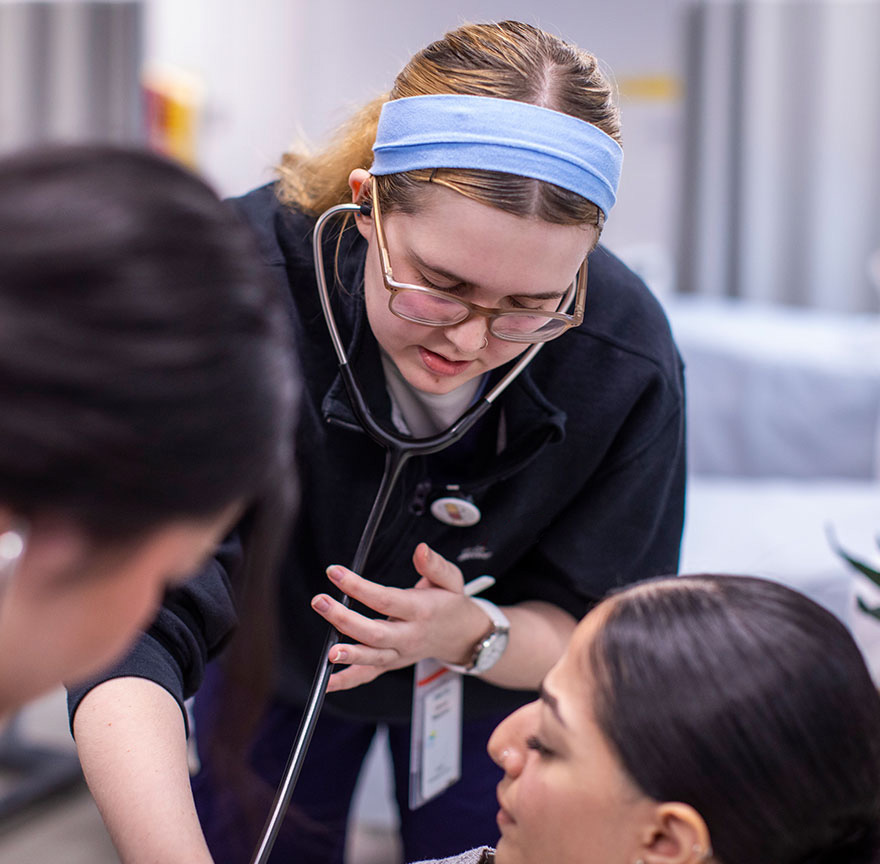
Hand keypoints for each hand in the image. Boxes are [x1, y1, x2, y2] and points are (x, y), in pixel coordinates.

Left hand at [310, 542, 490, 691]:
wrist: (461, 636)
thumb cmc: (450, 604)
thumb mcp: (451, 579)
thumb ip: (435, 565)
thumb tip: (420, 549)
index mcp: (421, 610)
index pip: (385, 599)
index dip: (358, 586)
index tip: (334, 572)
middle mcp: (409, 636)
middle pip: (374, 632)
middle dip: (344, 619)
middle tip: (320, 602)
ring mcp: (399, 654)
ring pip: (371, 657)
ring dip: (348, 654)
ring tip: (328, 651)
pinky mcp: (391, 664)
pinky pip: (367, 675)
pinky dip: (346, 681)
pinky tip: (326, 682)